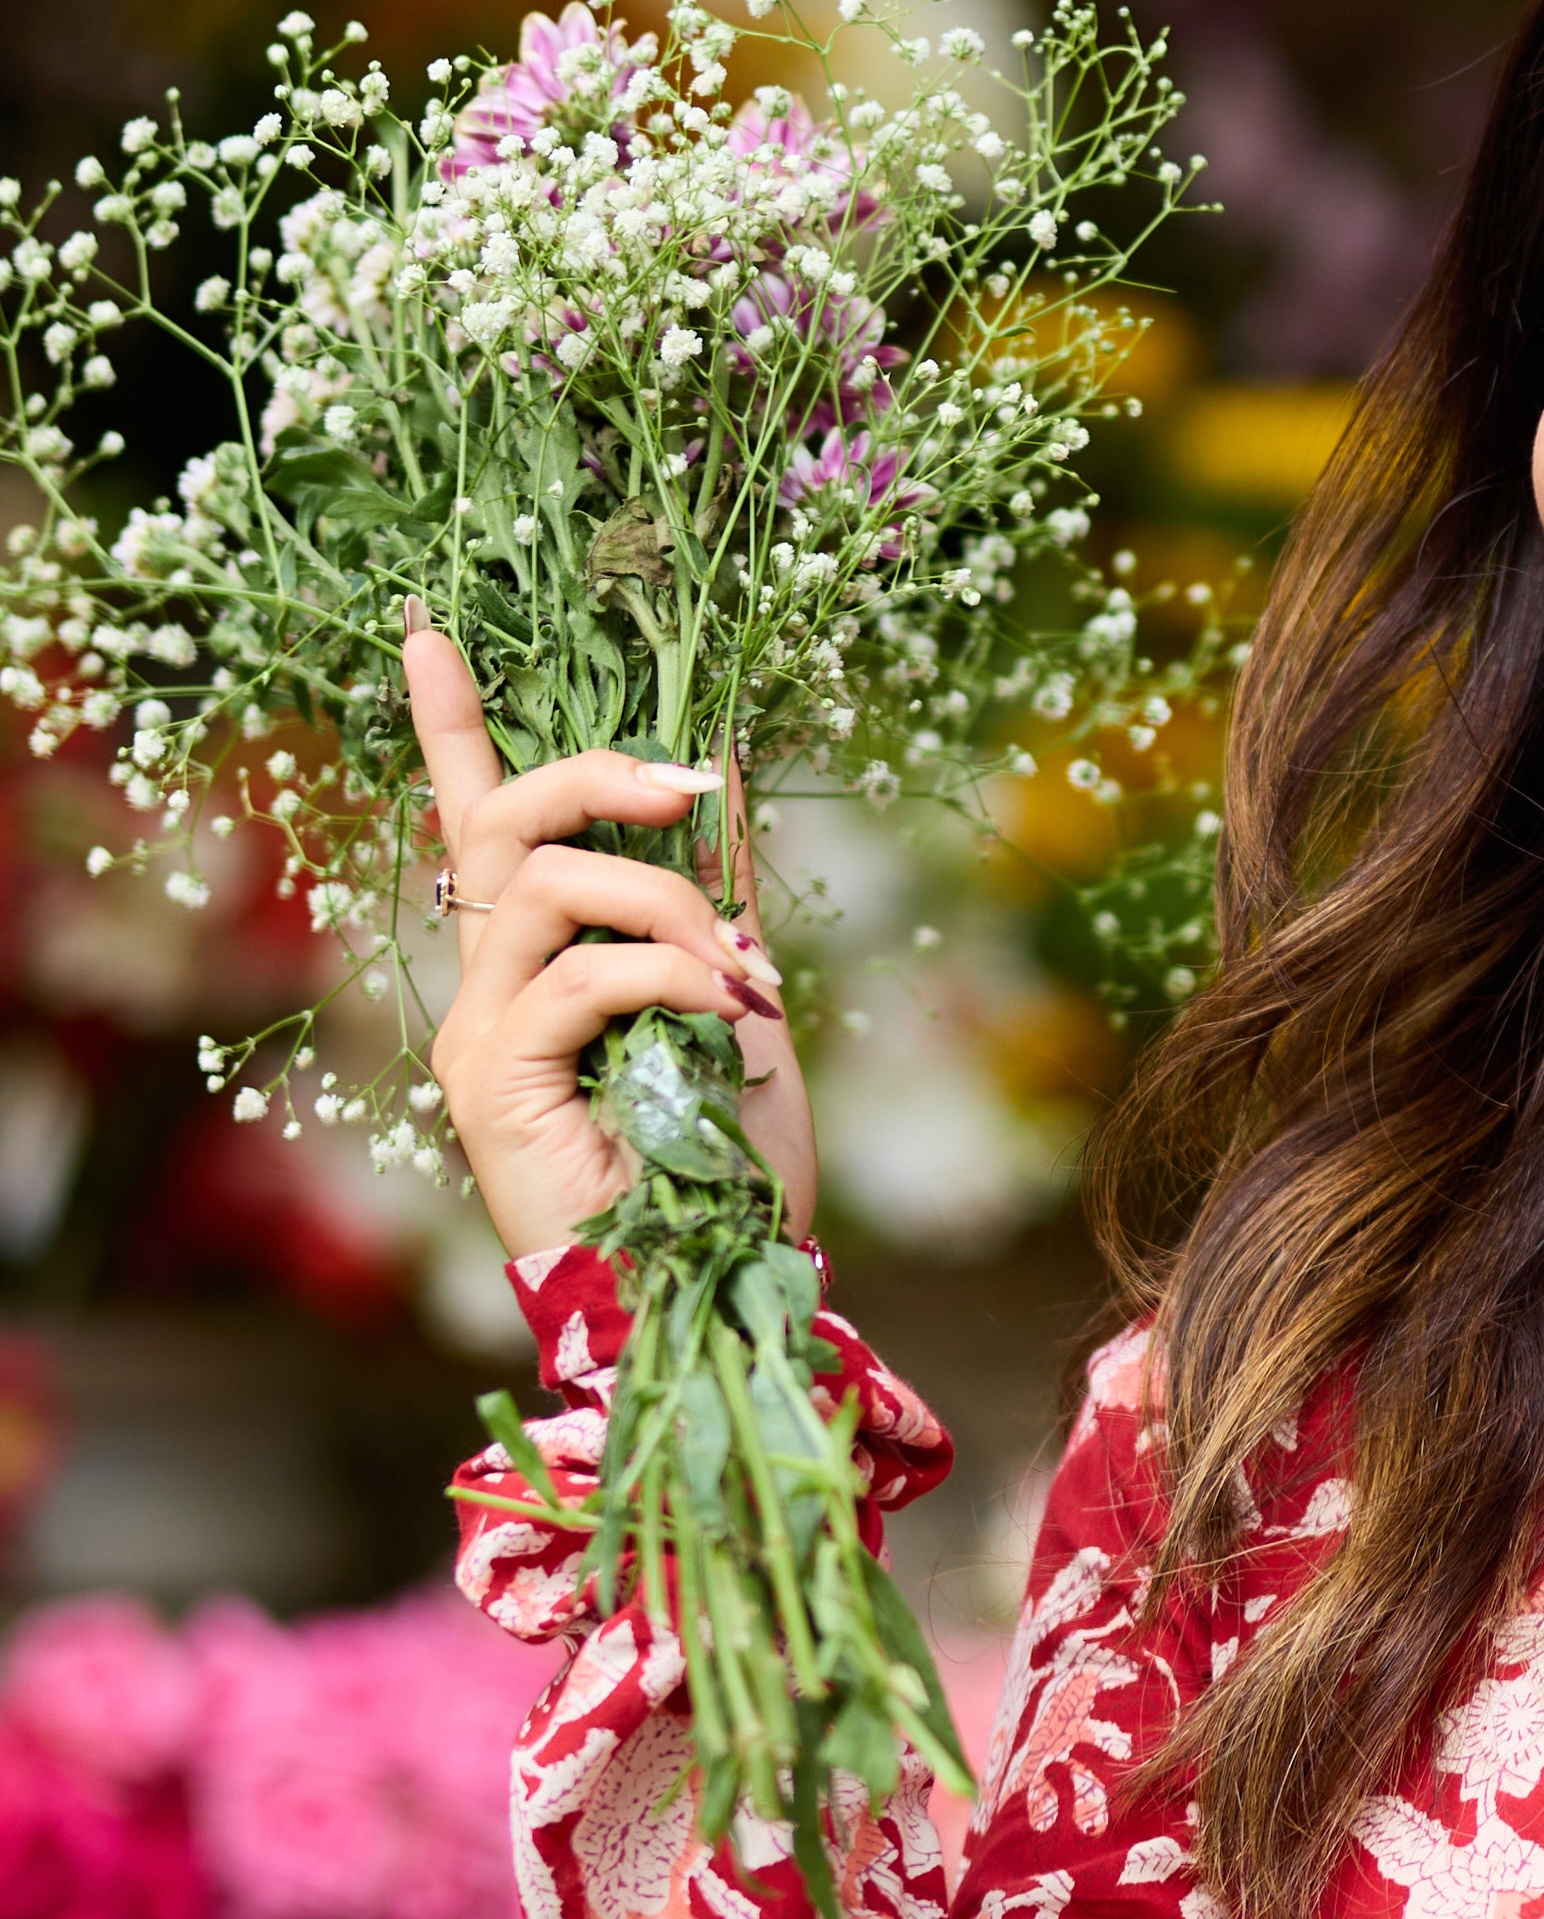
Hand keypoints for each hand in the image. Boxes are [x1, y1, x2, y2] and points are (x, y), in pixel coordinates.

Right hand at [411, 618, 816, 1254]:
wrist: (721, 1289)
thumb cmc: (731, 1171)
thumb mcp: (741, 1010)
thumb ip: (714, 908)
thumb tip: (723, 784)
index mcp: (536, 966)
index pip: (476, 823)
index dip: (450, 725)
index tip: (427, 630)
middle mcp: (487, 988)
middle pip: (502, 822)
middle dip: (598, 776)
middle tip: (688, 789)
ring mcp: (478, 1033)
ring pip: (546, 884)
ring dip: (665, 904)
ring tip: (734, 976)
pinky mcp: (490, 1080)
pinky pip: (580, 975)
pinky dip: (668, 976)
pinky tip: (725, 1014)